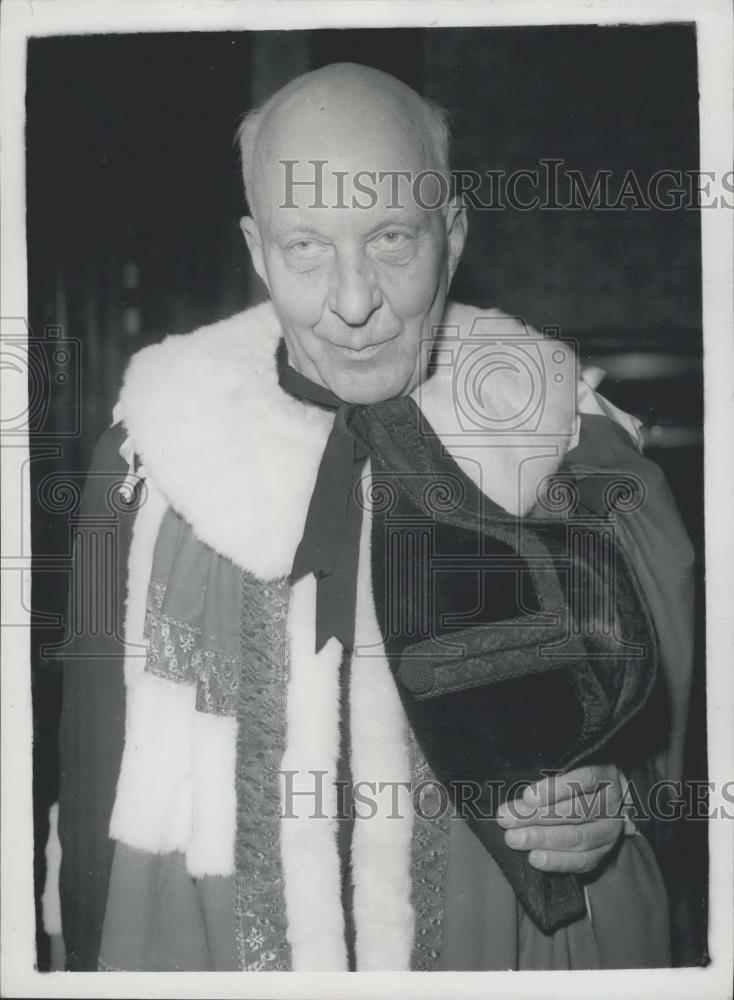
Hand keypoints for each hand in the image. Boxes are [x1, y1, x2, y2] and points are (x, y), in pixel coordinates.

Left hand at [496, 764, 628, 873]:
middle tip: (507, 819)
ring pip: (578, 837)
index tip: (527, 796)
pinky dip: (557, 860)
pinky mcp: (603, 853)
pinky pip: (582, 861)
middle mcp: (611, 804)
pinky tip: (534, 858)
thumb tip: (519, 796)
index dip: (556, 788)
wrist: (600, 804)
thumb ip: (547, 782)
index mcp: (605, 776)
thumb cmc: (573, 782)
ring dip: (542, 839)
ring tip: (514, 839)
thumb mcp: (566, 771)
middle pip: (575, 811)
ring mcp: (610, 831)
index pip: (585, 780)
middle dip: (537, 816)